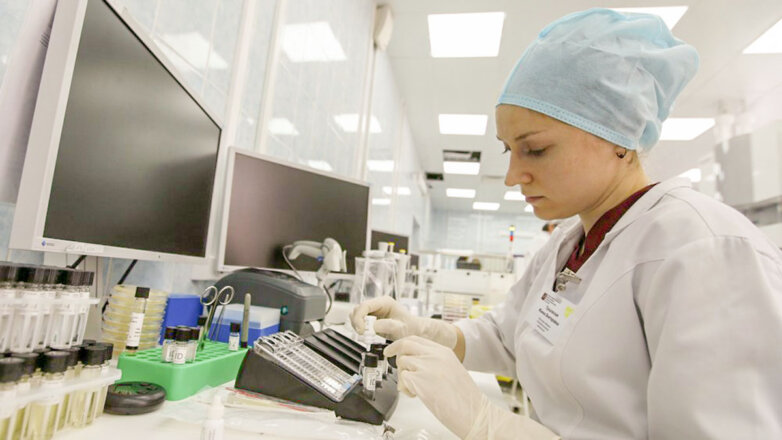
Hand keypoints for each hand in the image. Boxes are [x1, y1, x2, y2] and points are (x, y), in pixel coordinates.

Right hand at [350, 296, 456, 347]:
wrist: (415, 331)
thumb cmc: (411, 327)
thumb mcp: (401, 327)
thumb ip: (389, 326)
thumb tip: (374, 326)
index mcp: (385, 302)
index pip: (365, 305)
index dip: (359, 318)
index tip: (361, 330)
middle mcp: (378, 304)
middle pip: (358, 309)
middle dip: (357, 322)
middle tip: (362, 334)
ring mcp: (374, 311)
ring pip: (356, 314)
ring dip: (356, 324)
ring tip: (364, 334)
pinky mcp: (371, 318)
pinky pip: (359, 321)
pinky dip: (359, 327)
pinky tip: (366, 334)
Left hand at [385, 336, 558, 439]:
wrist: (474, 413)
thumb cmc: (464, 398)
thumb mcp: (451, 369)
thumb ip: (434, 361)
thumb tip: (414, 360)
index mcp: (444, 352)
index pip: (416, 340)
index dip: (401, 344)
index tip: (392, 349)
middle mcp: (435, 356)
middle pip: (405, 345)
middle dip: (395, 352)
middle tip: (390, 359)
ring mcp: (426, 367)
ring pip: (402, 363)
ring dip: (402, 377)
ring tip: (414, 389)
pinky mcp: (420, 381)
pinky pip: (403, 380)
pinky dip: (405, 389)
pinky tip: (416, 396)